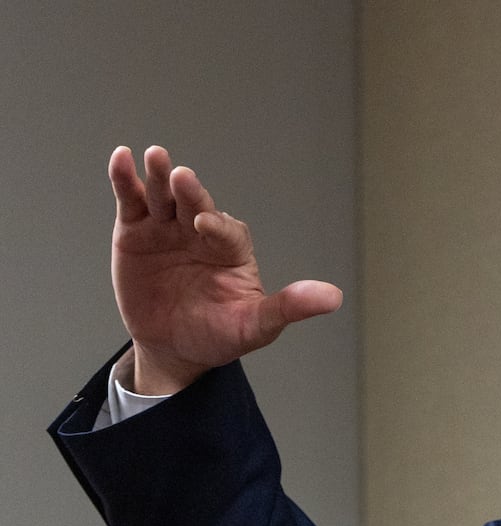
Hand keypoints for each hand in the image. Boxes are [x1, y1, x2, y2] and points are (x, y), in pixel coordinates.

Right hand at [108, 145, 342, 393]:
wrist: (174, 348)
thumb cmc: (220, 335)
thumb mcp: (256, 326)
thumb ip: (289, 307)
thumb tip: (334, 297)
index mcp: (232, 250)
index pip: (228, 231)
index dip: (217, 226)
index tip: (205, 225)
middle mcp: (201, 232)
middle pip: (196, 205)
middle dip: (190, 192)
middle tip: (181, 175)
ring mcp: (167, 229)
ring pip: (164, 197)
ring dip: (158, 177)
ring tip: (155, 157)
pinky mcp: (135, 231)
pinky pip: (132, 201)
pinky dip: (125, 180)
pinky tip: (121, 159)